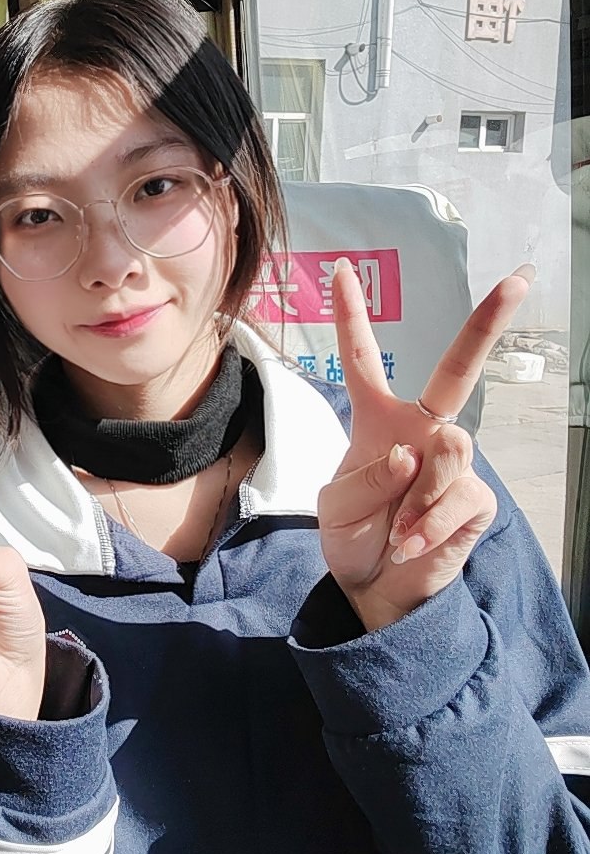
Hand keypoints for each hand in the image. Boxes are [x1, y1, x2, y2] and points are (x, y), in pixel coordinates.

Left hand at [317, 259, 532, 631]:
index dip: (351, 315)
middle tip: (519, 280)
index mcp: (377, 419)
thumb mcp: (335, 505)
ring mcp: (454, 462)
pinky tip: (410, 543)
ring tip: (396, 528)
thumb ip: (366, 476)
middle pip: (456, 370)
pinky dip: (426, 527)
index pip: (362, 359)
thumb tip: (413, 450)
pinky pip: (457, 500)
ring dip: (415, 496)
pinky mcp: (476, 498)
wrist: (376, 586)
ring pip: (451, 449)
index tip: (342, 268)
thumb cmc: (352, 534)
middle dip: (487, 325)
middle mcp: (421, 429)